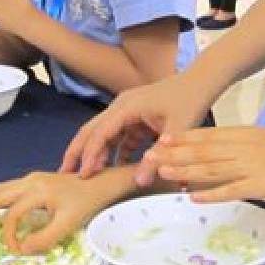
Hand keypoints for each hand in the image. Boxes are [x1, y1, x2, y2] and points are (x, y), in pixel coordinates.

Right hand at [0, 171, 120, 253]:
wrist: (103, 182)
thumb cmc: (88, 203)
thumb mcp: (68, 225)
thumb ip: (43, 239)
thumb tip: (21, 249)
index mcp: (37, 190)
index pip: (13, 215)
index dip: (10, 235)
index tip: (15, 250)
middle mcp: (31, 181)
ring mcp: (33, 179)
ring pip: (0, 190)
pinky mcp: (36, 180)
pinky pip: (8, 187)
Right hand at [59, 75, 215, 177]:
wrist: (201, 82)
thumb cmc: (189, 100)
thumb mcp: (176, 130)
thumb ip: (158, 155)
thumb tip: (138, 182)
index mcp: (127, 107)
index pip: (101, 132)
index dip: (90, 154)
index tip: (82, 174)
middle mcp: (121, 107)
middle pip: (92, 130)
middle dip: (78, 151)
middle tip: (63, 174)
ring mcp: (127, 112)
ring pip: (104, 134)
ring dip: (95, 153)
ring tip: (85, 176)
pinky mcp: (136, 118)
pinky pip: (119, 137)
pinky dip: (114, 152)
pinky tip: (113, 170)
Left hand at [141, 126, 264, 202]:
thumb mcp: (259, 137)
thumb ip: (235, 141)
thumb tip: (210, 147)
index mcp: (242, 134)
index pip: (206, 135)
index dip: (181, 138)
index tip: (160, 139)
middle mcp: (242, 148)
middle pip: (203, 152)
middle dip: (174, 154)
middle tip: (149, 156)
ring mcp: (249, 167)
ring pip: (211, 170)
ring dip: (185, 172)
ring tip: (163, 173)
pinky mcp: (259, 186)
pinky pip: (231, 191)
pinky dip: (211, 194)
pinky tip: (192, 198)